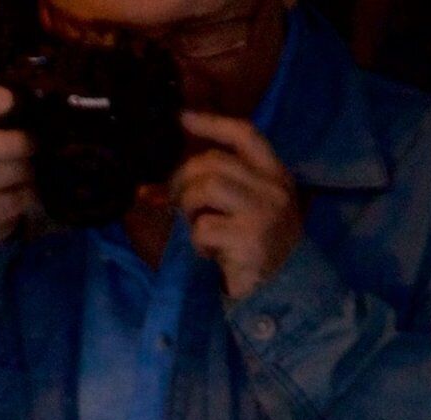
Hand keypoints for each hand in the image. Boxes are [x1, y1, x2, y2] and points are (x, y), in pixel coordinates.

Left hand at [173, 112, 301, 299]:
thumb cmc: (254, 246)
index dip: (212, 122)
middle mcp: (274, 189)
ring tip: (195, 225)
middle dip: (183, 179)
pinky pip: (204, 228)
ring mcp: (264, 213)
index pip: (245, 134)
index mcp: (275, 174)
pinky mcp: (250, 240)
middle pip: (214, 161)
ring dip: (188, 207)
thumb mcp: (239, 210)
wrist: (283, 289)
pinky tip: (208, 251)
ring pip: (207, 187)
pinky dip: (197, 240)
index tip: (182, 118)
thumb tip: (147, 191)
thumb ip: (206, 190)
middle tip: (176, 202)